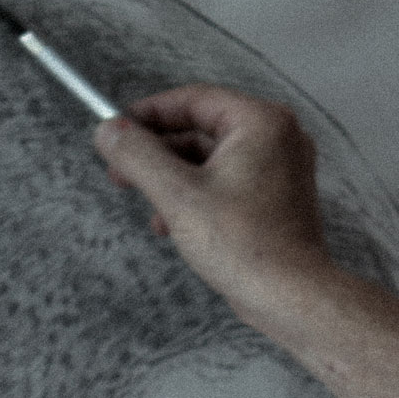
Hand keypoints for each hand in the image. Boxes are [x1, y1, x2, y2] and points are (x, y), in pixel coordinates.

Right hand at [92, 85, 335, 332]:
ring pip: (211, 159)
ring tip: (141, 198)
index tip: (117, 127)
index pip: (194, 99)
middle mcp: (277, 138)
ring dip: (172, 177)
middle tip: (119, 165)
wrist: (290, 297)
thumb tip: (109, 130)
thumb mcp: (177, 195)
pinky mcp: (275, 199)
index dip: (149, 113)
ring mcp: (279, 169)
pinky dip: (195, 194)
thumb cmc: (246, 245)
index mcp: (261, 123)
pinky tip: (169, 222)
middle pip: (201, 129)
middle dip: (157, 151)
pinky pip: (226, 182)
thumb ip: (138, 156)